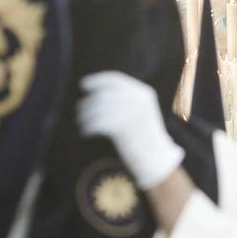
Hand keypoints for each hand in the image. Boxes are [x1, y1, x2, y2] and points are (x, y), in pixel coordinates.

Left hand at [77, 71, 183, 189]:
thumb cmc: (144, 135)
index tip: (83, 85)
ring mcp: (132, 113)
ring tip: (81, 121)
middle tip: (79, 110)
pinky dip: (89, 126)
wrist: (157, 158)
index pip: (116, 79)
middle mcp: (138, 100)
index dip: (97, 80)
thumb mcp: (140, 111)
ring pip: (100, 109)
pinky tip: (85, 131)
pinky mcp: (124, 128)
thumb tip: (96, 94)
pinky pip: (99, 123)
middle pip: (104, 95)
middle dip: (89, 102)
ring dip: (86, 115)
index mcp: (143, 93)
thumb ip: (124, 100)